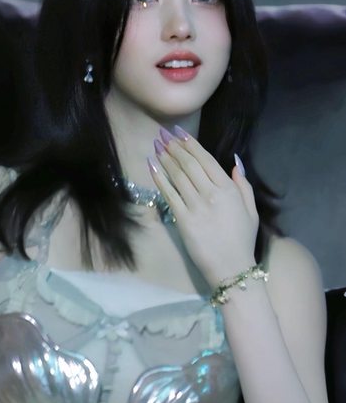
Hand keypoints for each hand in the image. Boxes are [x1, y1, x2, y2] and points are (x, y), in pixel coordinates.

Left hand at [149, 126, 258, 286]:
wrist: (232, 268)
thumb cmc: (242, 240)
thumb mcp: (251, 210)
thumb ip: (243, 184)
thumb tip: (235, 161)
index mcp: (229, 189)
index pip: (206, 160)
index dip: (191, 145)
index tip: (179, 133)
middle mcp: (212, 194)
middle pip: (189, 165)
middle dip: (174, 147)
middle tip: (162, 134)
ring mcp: (196, 206)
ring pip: (178, 176)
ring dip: (165, 158)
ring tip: (156, 145)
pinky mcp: (183, 220)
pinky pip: (169, 194)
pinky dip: (159, 178)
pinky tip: (152, 166)